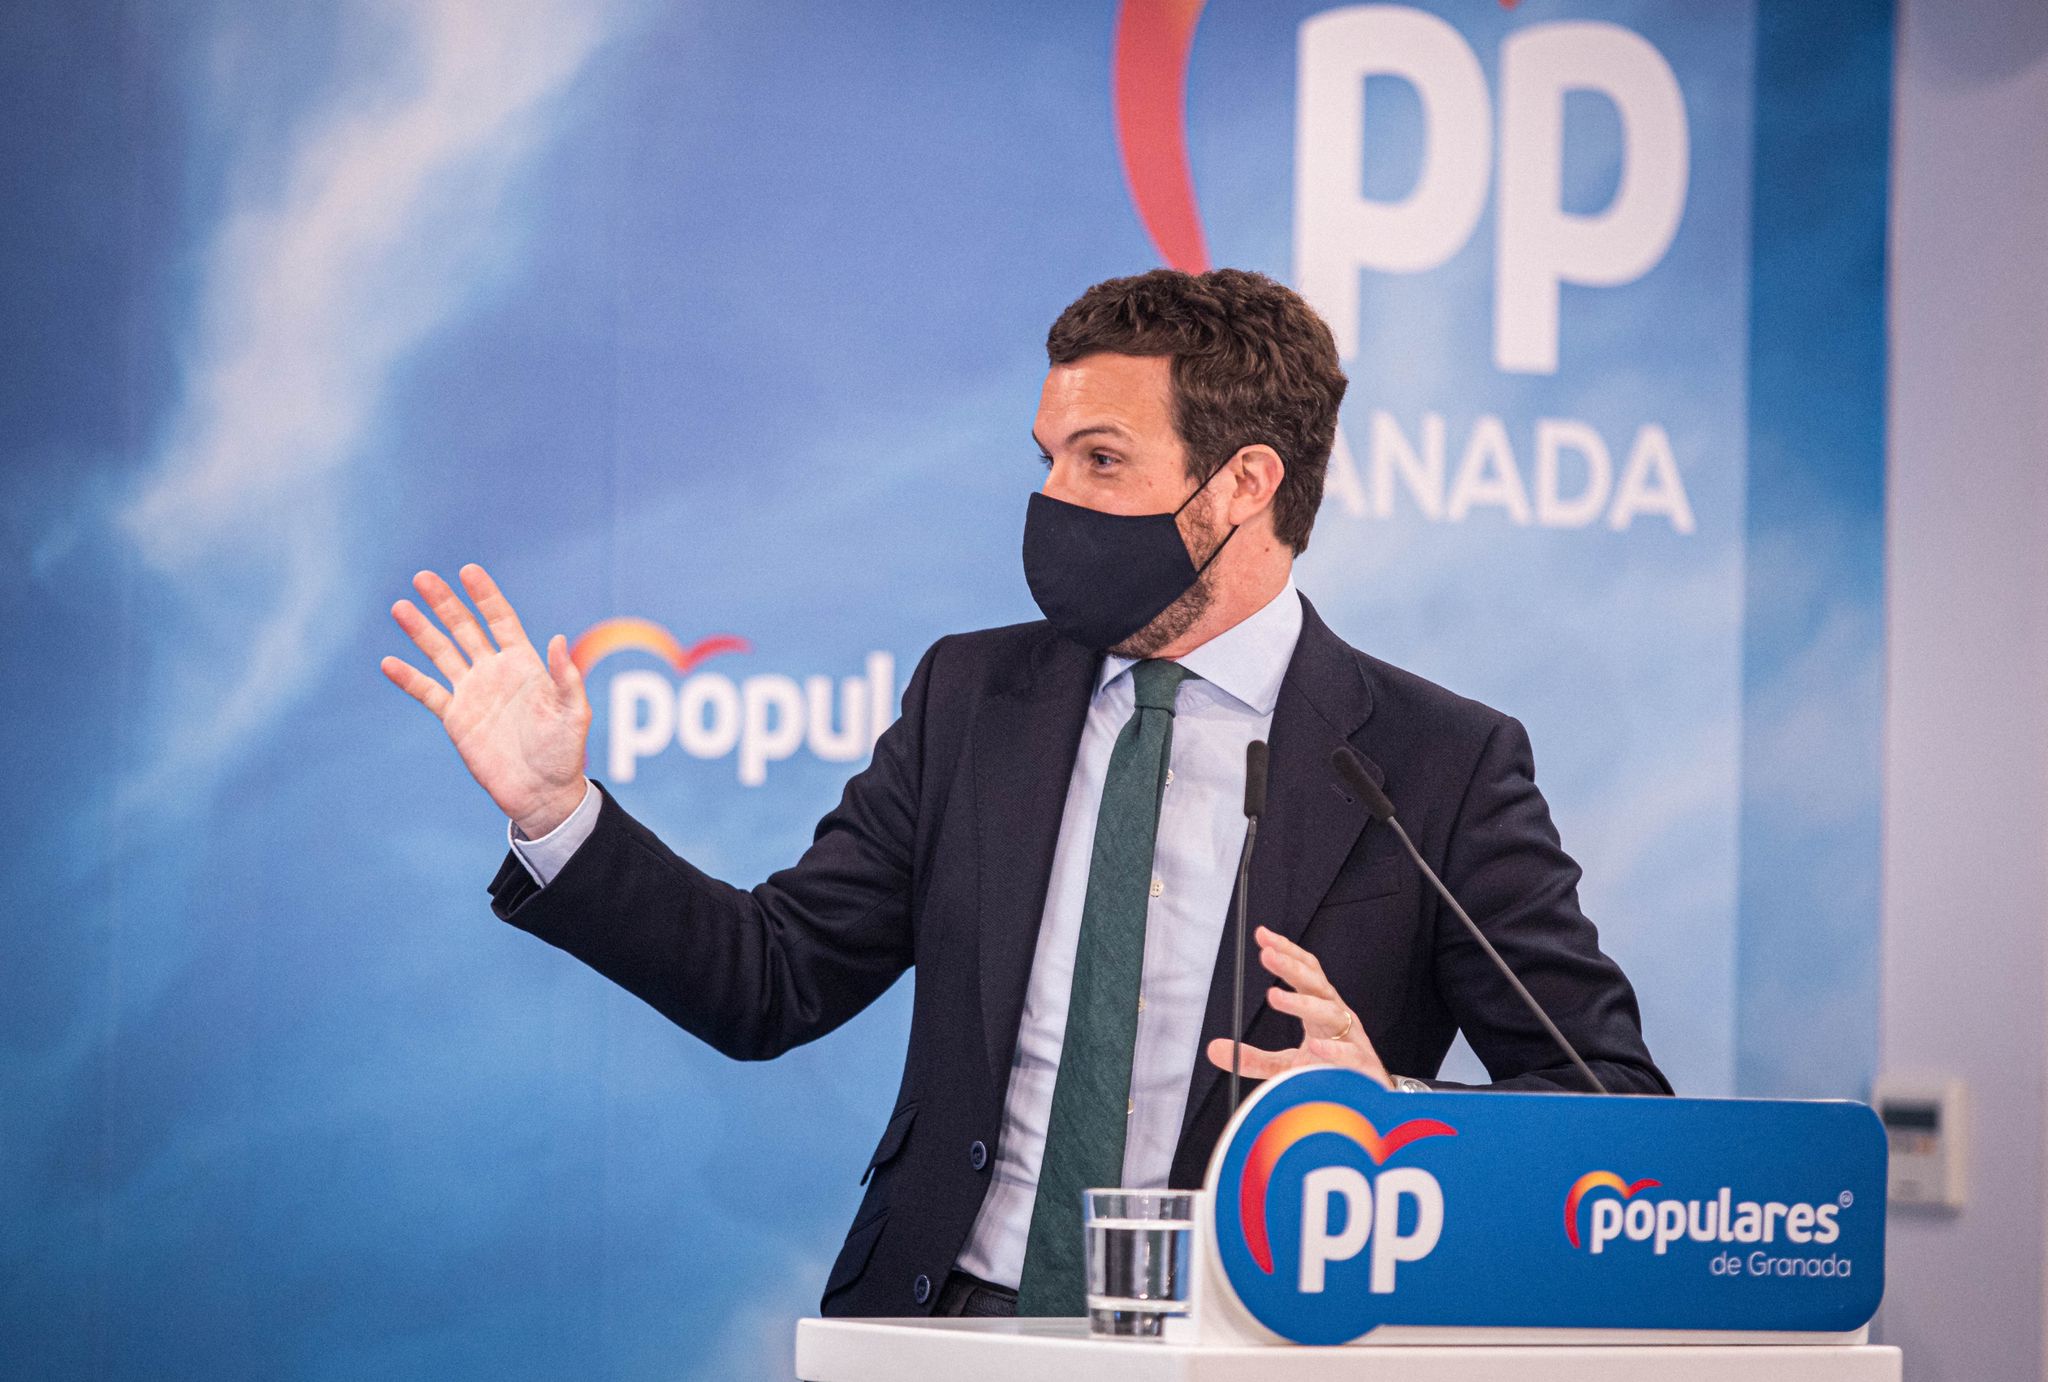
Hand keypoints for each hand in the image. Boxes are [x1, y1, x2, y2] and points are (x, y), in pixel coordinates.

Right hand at [380, 564, 591, 837]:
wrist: (541, 791)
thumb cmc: (564, 750)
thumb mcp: (572, 712)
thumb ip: (565, 677)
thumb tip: (558, 638)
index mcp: (523, 664)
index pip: (500, 620)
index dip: (485, 595)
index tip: (468, 571)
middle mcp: (494, 672)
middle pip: (464, 628)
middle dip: (445, 603)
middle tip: (423, 577)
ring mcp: (473, 694)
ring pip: (441, 653)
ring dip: (421, 631)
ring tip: (400, 607)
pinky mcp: (456, 719)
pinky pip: (428, 693)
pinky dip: (408, 678)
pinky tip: (388, 662)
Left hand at [1205, 926, 1390, 1087]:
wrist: (1370, 1099)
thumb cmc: (1330, 1073)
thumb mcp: (1287, 1064)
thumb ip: (1254, 1057)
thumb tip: (1213, 1049)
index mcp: (1321, 1009)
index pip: (1306, 972)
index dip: (1287, 951)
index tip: (1262, 934)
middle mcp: (1337, 1016)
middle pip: (1316, 984)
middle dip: (1291, 967)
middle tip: (1266, 954)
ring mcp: (1351, 1039)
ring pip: (1330, 1013)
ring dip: (1302, 1003)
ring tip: (1274, 996)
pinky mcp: (1360, 1067)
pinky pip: (1348, 1055)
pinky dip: (1333, 1051)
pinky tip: (1316, 1047)